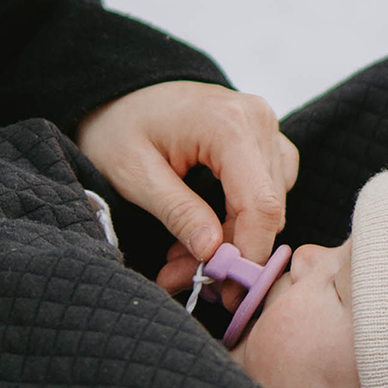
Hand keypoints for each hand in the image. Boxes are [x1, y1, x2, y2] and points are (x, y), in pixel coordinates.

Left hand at [76, 81, 298, 294]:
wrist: (121, 94)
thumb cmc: (118, 127)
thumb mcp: (134, 173)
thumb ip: (177, 211)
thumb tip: (213, 252)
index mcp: (228, 124)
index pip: (260, 204)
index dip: (248, 255)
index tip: (227, 292)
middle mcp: (257, 120)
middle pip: (267, 209)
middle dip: (230, 253)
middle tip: (183, 278)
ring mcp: (265, 127)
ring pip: (269, 205)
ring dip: (231, 240)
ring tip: (182, 257)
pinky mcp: (263, 139)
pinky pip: (267, 190)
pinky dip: (238, 219)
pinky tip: (202, 231)